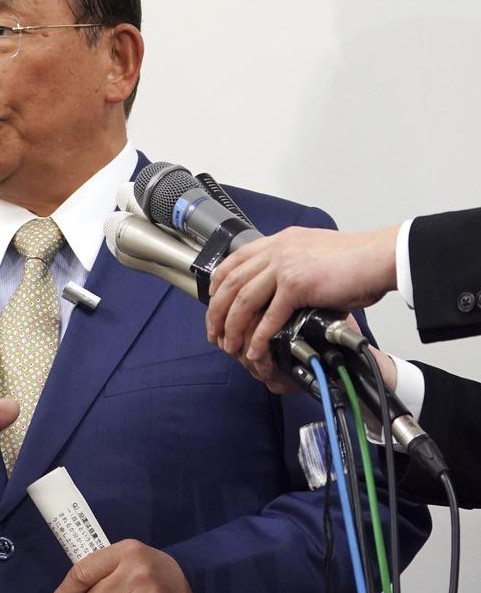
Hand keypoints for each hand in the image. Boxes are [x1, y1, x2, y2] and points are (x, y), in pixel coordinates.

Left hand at [206, 225, 398, 363]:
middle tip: (213, 331)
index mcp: (279, 242)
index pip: (235, 260)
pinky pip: (270, 316)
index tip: (212, 301)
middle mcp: (276, 251)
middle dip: (217, 311)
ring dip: (233, 327)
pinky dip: (259, 337)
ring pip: (244, 301)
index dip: (218, 282)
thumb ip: (291, 263)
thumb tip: (279, 283)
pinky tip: (255, 350)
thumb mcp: (313, 251)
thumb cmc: (354, 259)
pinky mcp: (297, 285)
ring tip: (229, 346)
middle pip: (231, 283)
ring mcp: (285, 267)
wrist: (380, 257)